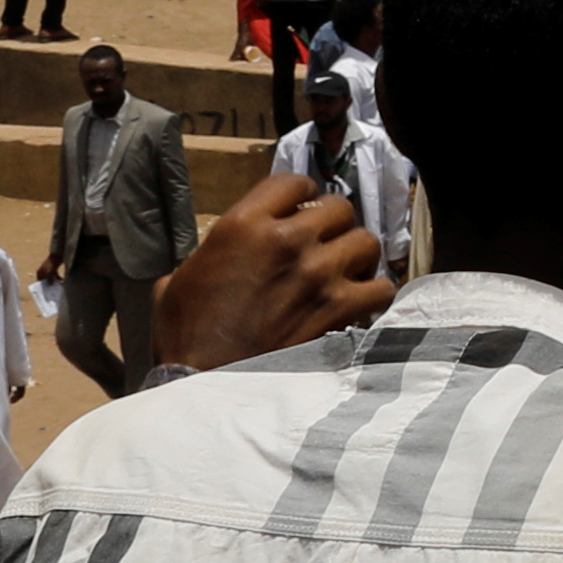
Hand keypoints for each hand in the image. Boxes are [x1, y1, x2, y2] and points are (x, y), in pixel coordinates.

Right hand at [150, 168, 388, 372]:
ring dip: (357, 255)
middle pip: (338, 207)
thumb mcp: (181, 277)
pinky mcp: (340, 307)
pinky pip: (381, 286)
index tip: (301, 208)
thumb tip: (228, 248)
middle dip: (333, 223)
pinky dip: (374, 293)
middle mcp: (286, 240)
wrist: (206, 381)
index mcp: (243, 225)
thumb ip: (214, 250)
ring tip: (344, 270)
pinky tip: (359, 300)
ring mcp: (318, 273)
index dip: (301, 193)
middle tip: (324, 242)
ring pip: (366, 242)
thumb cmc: (186, 332)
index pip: (292, 181)